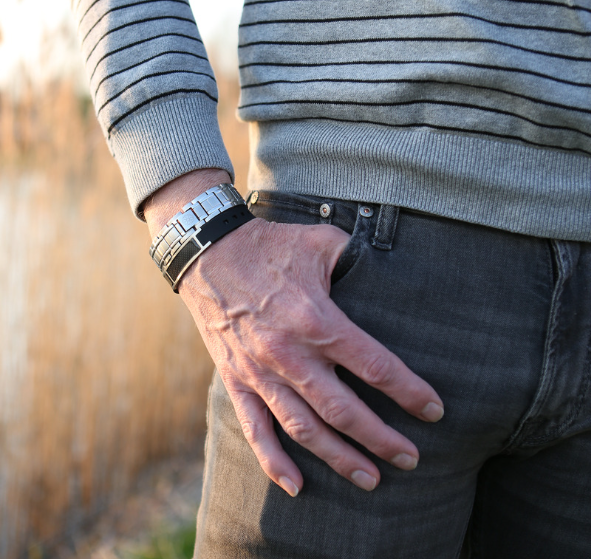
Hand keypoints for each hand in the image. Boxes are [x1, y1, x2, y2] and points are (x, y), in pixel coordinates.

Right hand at [145, 170, 443, 496]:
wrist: (208, 252)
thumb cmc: (270, 245)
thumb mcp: (321, 242)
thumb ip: (358, 259)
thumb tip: (393, 270)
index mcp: (316, 319)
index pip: (374, 366)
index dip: (409, 392)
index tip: (433, 411)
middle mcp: (290, 354)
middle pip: (344, 410)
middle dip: (382, 439)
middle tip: (411, 459)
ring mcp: (260, 372)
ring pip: (305, 429)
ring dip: (339, 458)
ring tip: (371, 479)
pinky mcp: (236, 379)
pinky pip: (255, 428)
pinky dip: (274, 461)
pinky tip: (297, 486)